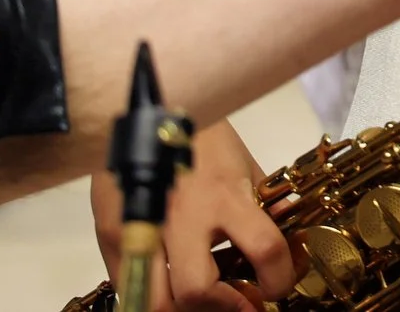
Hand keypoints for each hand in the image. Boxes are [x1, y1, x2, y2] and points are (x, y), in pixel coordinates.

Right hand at [90, 119, 290, 310]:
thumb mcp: (244, 165)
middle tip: (240, 304)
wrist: (150, 108)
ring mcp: (142, 228)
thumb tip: (289, 235)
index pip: (264, 247)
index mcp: (225, 195)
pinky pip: (125, 284)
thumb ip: (263, 203)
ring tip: (202, 303)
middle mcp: (184, 217)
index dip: (279, 277)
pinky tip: (166, 287)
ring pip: (152, 300)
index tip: (279, 286)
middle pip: (195, 291)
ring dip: (180, 310)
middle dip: (222, 308)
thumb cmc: (203, 135)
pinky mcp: (109, 232)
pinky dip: (147, 295)